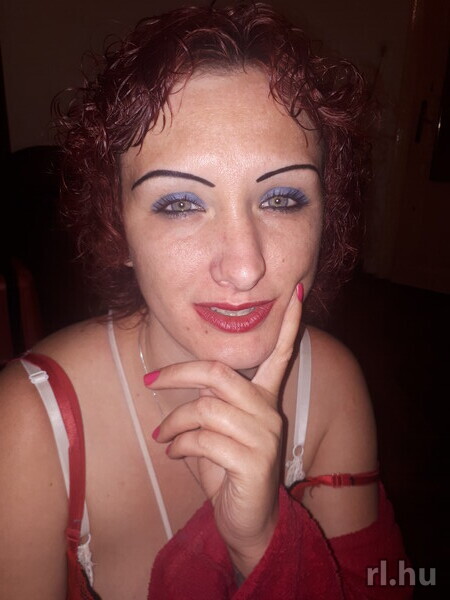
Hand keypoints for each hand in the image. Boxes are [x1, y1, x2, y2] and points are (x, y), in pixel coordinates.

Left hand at [146, 283, 302, 573]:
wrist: (247, 520)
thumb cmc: (227, 468)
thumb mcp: (216, 428)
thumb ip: (211, 400)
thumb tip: (187, 379)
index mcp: (264, 398)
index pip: (281, 354)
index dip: (289, 323)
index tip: (297, 292)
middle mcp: (269, 411)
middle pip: (219, 373)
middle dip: (178, 372)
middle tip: (150, 381)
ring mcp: (264, 436)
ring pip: (206, 408)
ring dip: (174, 422)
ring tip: (164, 437)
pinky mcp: (253, 462)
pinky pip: (203, 439)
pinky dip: (180, 445)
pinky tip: (174, 453)